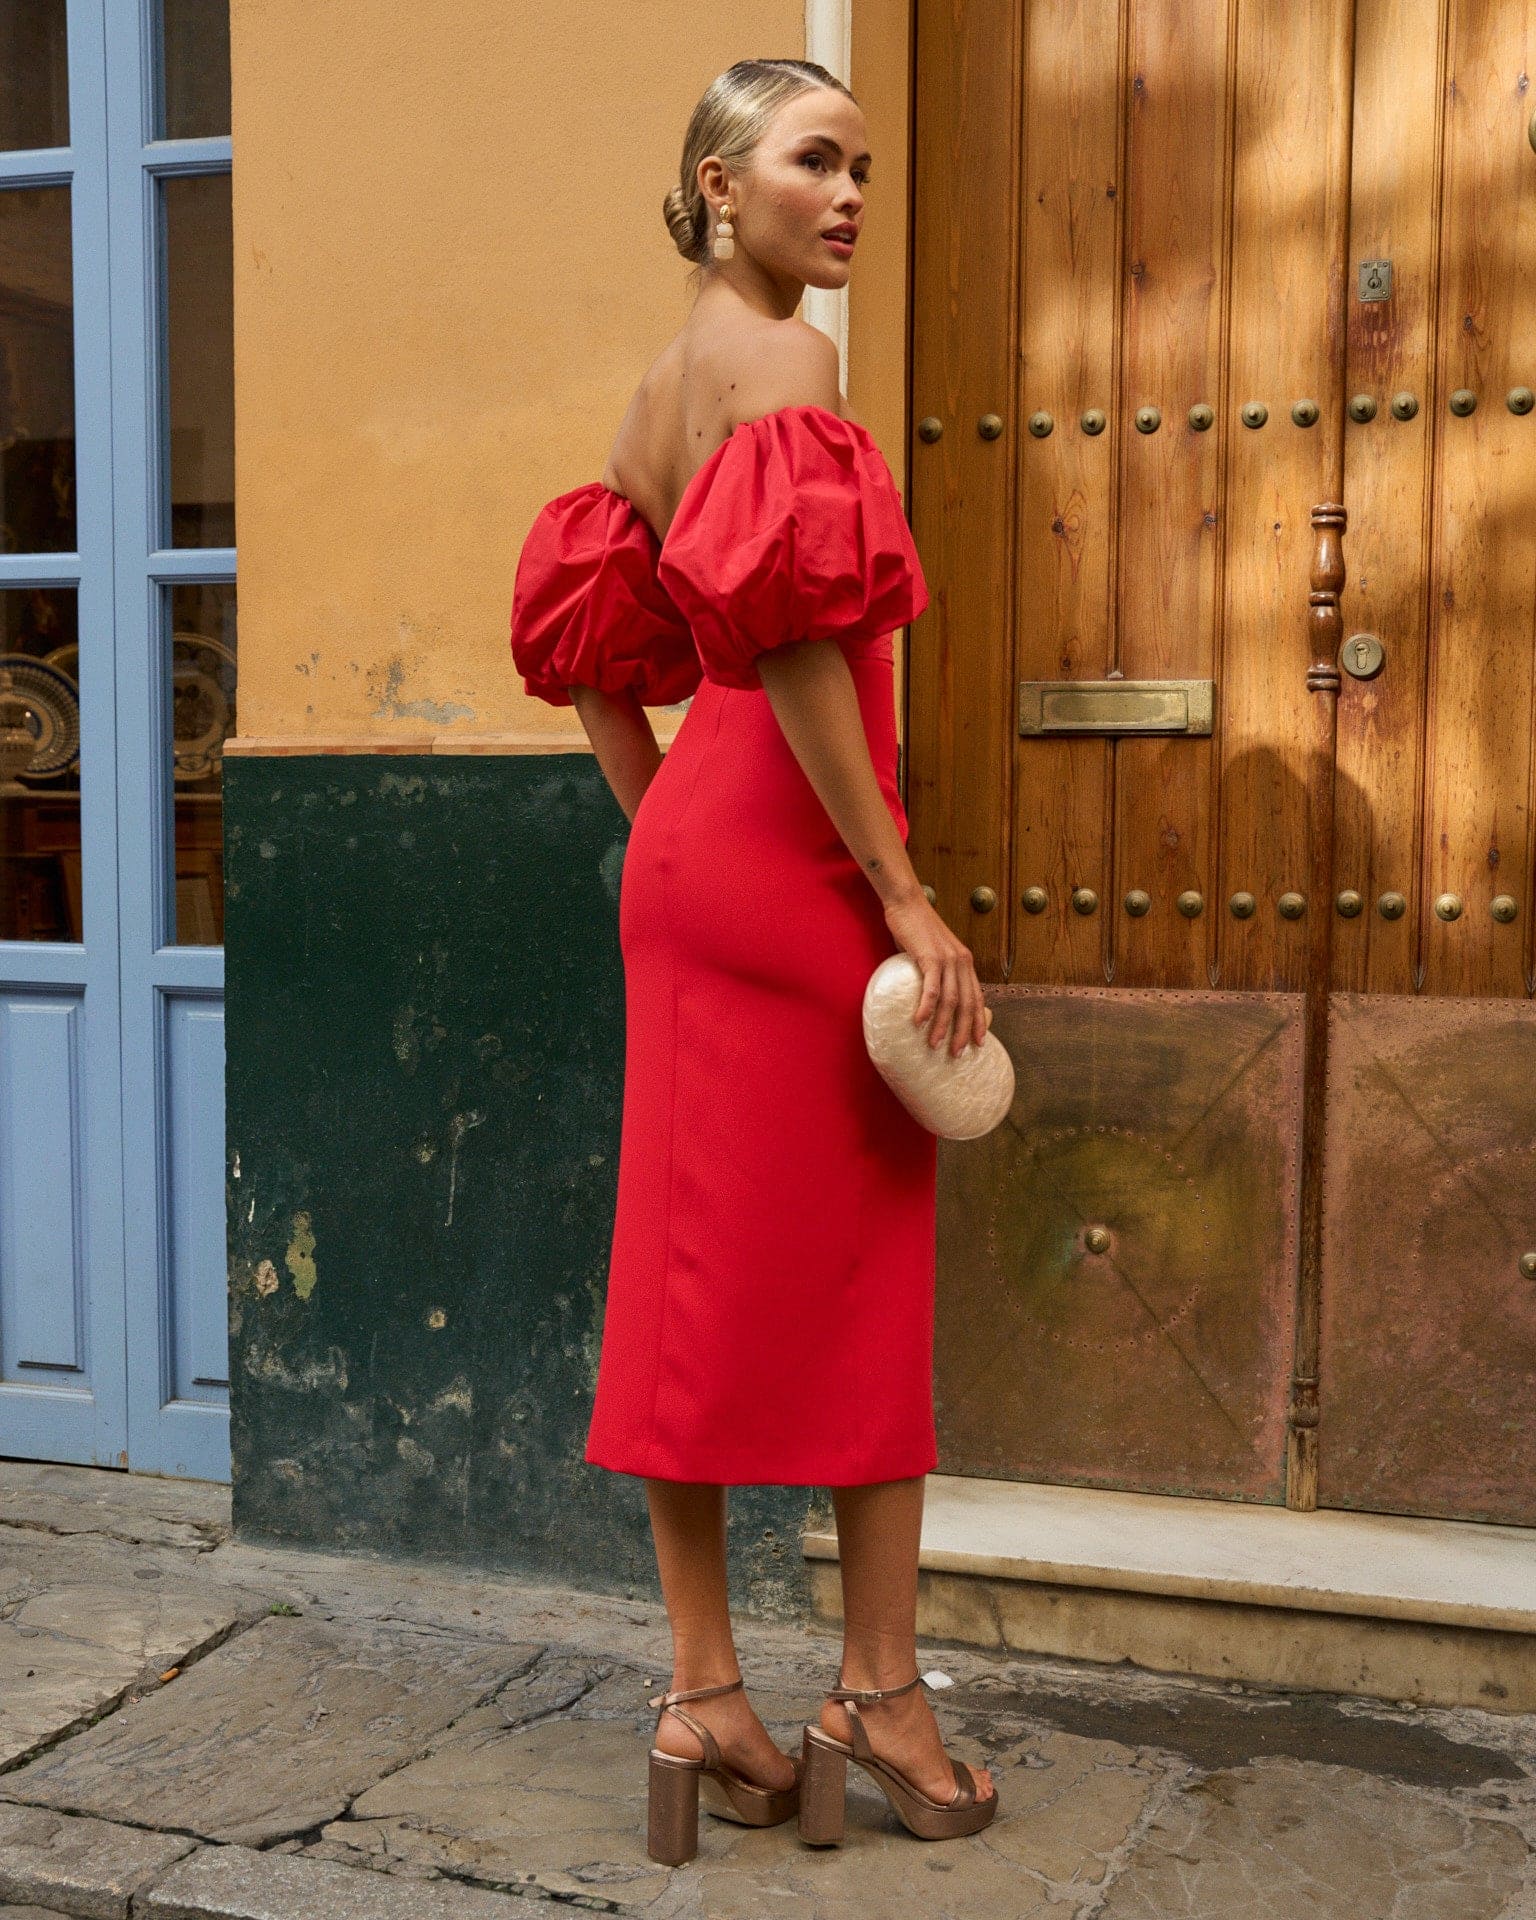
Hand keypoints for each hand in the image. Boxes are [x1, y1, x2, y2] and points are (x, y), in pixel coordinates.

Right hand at [882, 890, 991, 1057]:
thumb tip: (928, 994)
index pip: (977, 997)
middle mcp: (962, 961)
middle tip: (957, 1053)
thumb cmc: (915, 927)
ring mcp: (948, 959)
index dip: (979, 1021)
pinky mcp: (931, 957)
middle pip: (968, 1004)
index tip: (979, 1042)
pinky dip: (927, 1008)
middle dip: (964, 1032)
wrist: (906, 902)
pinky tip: (919, 1022)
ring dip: (943, 1026)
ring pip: (951, 1001)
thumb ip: (936, 970)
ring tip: (934, 1044)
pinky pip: (932, 989)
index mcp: (965, 961)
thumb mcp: (933, 951)